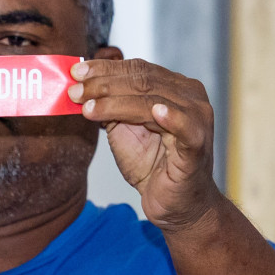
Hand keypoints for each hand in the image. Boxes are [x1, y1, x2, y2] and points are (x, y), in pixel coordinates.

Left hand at [68, 58, 224, 231]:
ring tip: (89, 107)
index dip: (105, 69)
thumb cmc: (153, 166)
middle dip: (104, 85)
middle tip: (75, 91)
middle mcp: (190, 96)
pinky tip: (155, 113)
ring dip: (116, 102)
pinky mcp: (198, 144)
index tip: (76, 72)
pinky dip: (172, 118)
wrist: (174, 205)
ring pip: (152, 101)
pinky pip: (185, 127)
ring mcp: (197, 118)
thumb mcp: (123, 129)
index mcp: (174, 87)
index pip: (137, 69)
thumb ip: (109, 106)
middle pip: (143, 81)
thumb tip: (80, 85)